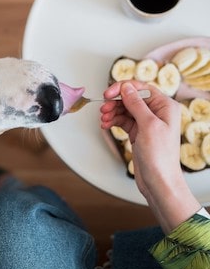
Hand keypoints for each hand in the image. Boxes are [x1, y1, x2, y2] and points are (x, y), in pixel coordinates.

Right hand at [100, 81, 200, 232]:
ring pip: (125, 110)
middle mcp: (157, 113)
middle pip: (131, 98)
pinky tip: (106, 125)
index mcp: (165, 106)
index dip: (123, 88)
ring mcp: (146, 123)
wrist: (158, 181)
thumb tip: (127, 88)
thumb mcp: (148, 125)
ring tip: (103, 119)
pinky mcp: (138, 133)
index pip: (142, 88)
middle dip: (115, 102)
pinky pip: (123, 121)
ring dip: (112, 112)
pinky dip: (113, 121)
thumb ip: (137, 104)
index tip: (109, 93)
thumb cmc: (160, 157)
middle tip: (103, 108)